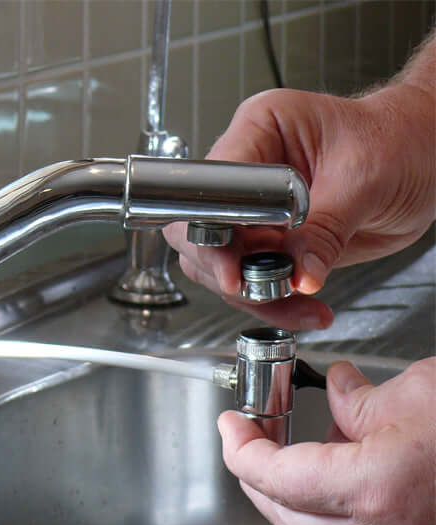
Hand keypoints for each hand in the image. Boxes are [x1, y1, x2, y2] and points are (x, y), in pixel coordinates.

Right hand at [164, 82, 434, 329]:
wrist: (422, 158)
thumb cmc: (399, 140)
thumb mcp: (364, 179)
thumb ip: (325, 230)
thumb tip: (298, 274)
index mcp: (260, 130)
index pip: (212, 187)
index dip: (215, 232)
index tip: (233, 268)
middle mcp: (247, 170)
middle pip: (201, 231)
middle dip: (227, 269)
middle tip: (260, 289)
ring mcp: (255, 208)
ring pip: (221, 264)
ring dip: (252, 294)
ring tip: (296, 302)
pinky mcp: (269, 239)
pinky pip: (253, 278)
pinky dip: (273, 301)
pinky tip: (303, 305)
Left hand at [217, 358, 435, 524]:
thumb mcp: (418, 391)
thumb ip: (360, 398)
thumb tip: (337, 390)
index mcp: (375, 487)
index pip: (276, 477)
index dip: (240, 449)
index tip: (229, 425)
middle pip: (286, 515)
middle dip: (254, 476)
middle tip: (246, 438)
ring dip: (290, 489)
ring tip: (289, 443)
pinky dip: (331, 498)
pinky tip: (340, 460)